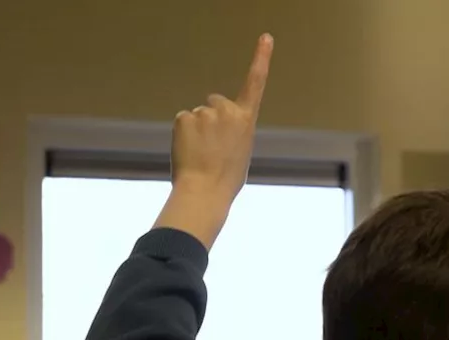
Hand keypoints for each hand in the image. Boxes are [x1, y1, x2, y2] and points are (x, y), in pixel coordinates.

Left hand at [155, 34, 273, 247]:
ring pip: (197, 116)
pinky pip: (182, 122)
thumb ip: (234, 133)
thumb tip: (219, 131)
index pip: (256, 83)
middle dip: (211, 119)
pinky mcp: (185, 117)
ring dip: (196, 131)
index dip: (261, 59)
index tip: (266, 38)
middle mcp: (228, 111)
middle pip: (215, 103)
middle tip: (212, 147)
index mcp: (247, 121)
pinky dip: (182, 135)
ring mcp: (206, 113)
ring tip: (201, 155)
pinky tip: (188, 151)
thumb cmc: (226, 180)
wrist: (205, 192)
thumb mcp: (241, 153)